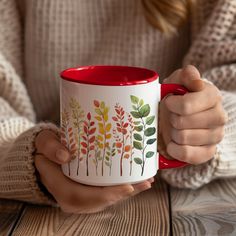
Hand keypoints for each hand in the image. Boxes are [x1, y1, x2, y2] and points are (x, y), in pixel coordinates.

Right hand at [34, 130, 153, 213]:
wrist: (46, 158)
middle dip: (124, 193)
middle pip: (102, 200)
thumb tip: (65, 156)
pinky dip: (125, 189)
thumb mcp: (43, 144)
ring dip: (129, 192)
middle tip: (145, 182)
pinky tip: (139, 182)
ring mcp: (84, 197)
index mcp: (61, 189)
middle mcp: (74, 198)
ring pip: (108, 199)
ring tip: (147, 181)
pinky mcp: (91, 191)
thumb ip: (50, 148)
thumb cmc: (46, 151)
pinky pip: (109, 193)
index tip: (127, 187)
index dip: (106, 195)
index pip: (84, 197)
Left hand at [159, 65, 227, 164]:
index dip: (171, 105)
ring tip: (175, 127)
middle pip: (182, 123)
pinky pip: (188, 155)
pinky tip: (174, 142)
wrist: (177, 115)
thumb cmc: (175, 97)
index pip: (186, 106)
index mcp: (212, 96)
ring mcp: (216, 136)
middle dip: (171, 119)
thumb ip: (187, 75)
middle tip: (173, 115)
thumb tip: (197, 83)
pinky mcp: (209, 152)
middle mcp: (219, 116)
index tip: (169, 101)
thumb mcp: (177, 80)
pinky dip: (175, 149)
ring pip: (183, 138)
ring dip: (172, 133)